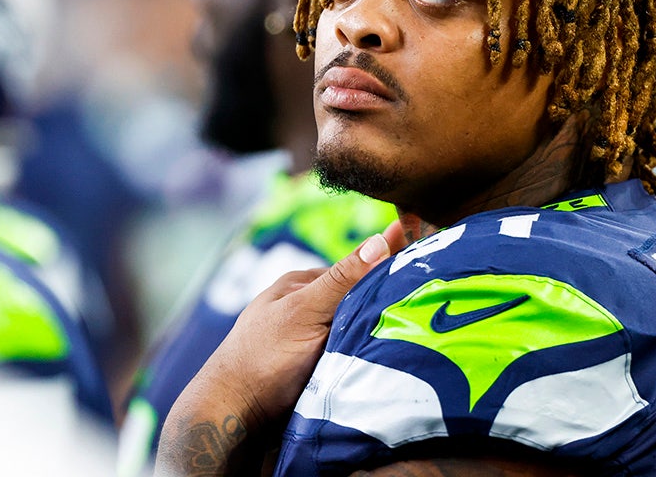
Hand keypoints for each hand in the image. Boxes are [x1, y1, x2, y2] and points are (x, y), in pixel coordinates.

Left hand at [156, 221, 407, 476]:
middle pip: (357, 303)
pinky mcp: (313, 371)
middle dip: (383, 310)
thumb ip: (342, 279)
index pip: (355, 271)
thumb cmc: (263, 358)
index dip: (386, 272)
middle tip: (418, 318)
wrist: (234, 417)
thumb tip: (381, 238)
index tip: (421, 276)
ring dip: (374, 340)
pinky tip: (381, 366)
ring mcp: (309, 342)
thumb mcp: (305, 311)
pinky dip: (363, 362)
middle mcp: (305, 310)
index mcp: (300, 285)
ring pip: (355, 333)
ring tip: (406, 343)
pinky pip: (348, 360)